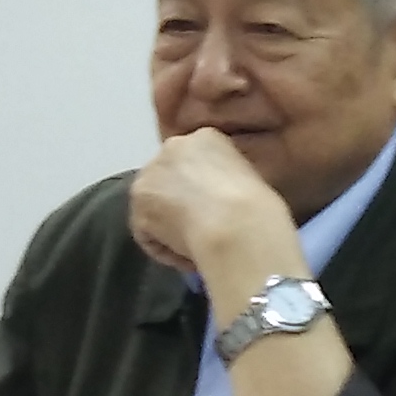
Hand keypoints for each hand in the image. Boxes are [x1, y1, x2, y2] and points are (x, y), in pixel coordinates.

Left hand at [127, 127, 297, 295]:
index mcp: (206, 138)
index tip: (216, 209)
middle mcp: (172, 148)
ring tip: (195, 248)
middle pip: (169, 179)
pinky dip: (166, 249)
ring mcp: (150, 175)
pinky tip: (187, 257)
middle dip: (180, 203)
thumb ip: (226, 180)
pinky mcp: (138, 206)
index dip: (203, 190)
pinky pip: (148, 232)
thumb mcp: (249, 179)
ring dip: (170, 227)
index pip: (194, 163)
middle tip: (200, 228)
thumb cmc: (256, 205)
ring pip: (155, 205)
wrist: (236, 225)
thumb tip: (220, 197)